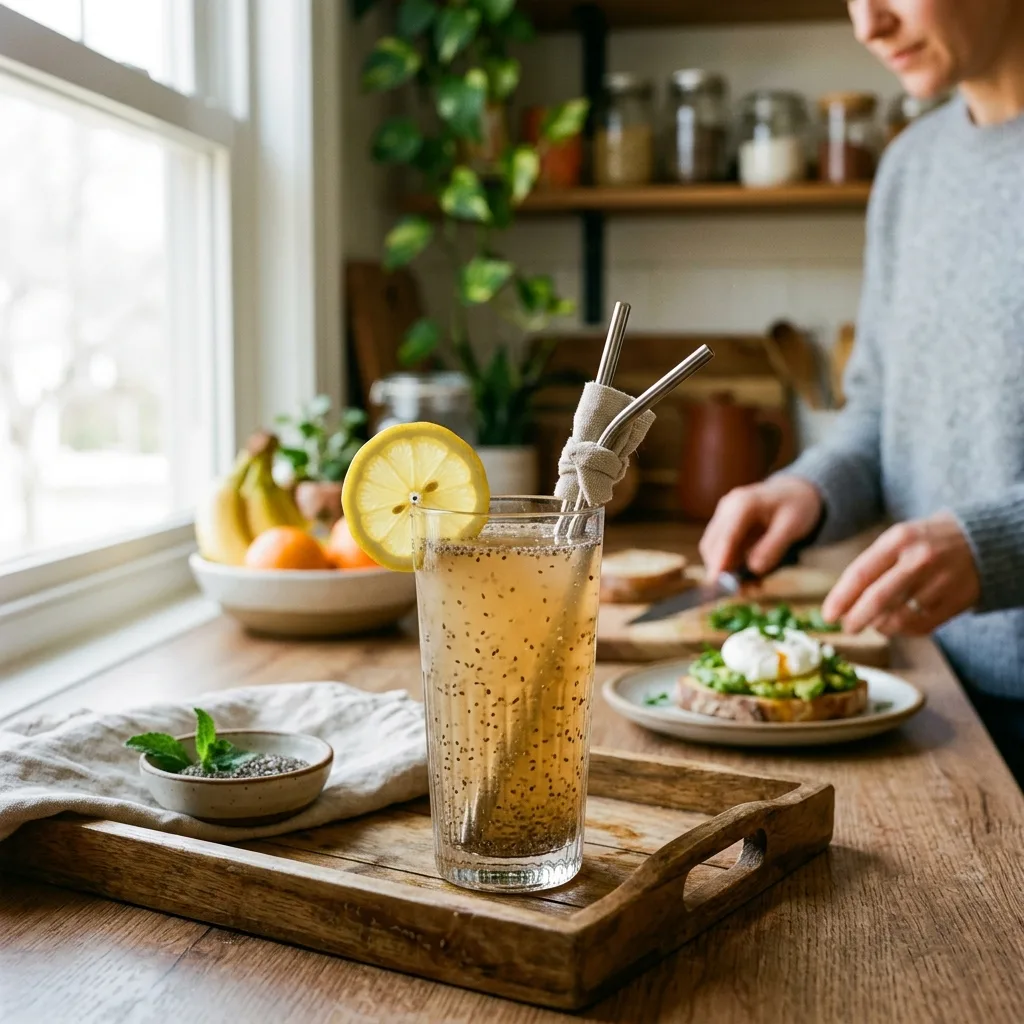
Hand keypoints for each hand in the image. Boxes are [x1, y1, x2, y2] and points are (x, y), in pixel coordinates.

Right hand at [699, 476, 823, 577]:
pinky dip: (732, 566)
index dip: (719, 560)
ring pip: (714, 550)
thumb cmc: (797, 506)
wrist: (795, 492)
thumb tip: (754, 569)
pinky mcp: (726, 527)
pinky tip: (751, 576)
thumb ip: (773, 547)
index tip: (715, 582)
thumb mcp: (793, 526)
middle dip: (723, 571)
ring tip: (753, 586)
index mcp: (743, 503)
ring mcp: (724, 517)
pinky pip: (722, 550)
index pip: (725, 536)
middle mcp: (727, 508)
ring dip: (727, 571)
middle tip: (744, 592)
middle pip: (712, 545)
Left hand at [821, 512, 979, 635]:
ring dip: (879, 625)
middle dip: (856, 618)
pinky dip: (902, 630)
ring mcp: (941, 581)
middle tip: (847, 628)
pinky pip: (920, 626)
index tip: (828, 615)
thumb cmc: (927, 541)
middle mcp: (920, 559)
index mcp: (899, 539)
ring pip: (899, 617)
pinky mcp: (956, 602)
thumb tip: (843, 601)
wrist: (984, 540)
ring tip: (874, 622)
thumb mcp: (898, 538)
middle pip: (879, 598)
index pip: (861, 573)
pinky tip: (897, 624)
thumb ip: (872, 565)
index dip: (841, 598)